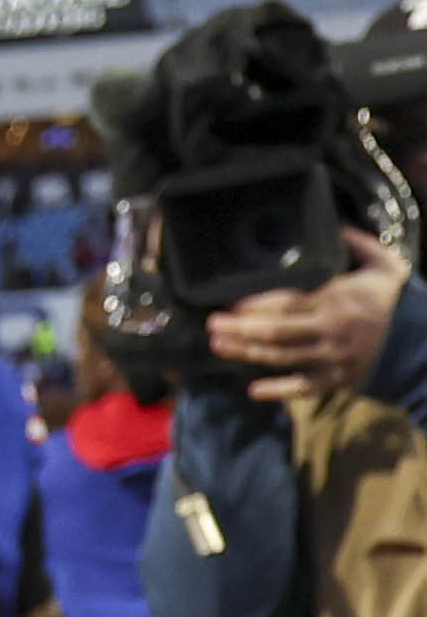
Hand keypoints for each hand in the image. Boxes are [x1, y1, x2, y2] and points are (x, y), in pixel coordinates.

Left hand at [208, 227, 412, 401]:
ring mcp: (333, 359)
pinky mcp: (338, 379)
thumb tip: (334, 225)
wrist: (420, 338)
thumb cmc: (386, 297)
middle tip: (211, 324)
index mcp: (335, 301)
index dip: (258, 305)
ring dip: (248, 353)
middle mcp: (331, 332)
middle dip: (241, 329)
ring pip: (284, 358)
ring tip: (218, 346)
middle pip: (279, 332)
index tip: (231, 303)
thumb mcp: (382, 264)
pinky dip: (280, 391)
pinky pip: (306, 388)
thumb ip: (358, 243)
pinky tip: (253, 390)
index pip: (290, 303)